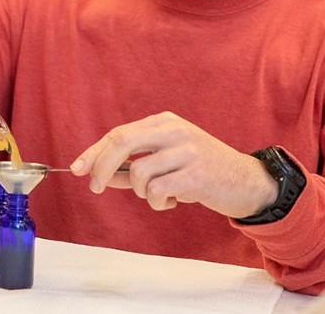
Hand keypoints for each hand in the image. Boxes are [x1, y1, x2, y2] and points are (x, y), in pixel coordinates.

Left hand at [69, 111, 277, 217]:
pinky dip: (157, 203)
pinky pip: (156, 191)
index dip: (94, 152)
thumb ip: (134, 167)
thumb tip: (102, 176)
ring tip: (159, 196)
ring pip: (138, 173)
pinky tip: (172, 202)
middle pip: (121, 142)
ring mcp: (186, 149)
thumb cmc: (202, 172)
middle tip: (96, 187)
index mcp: (163, 121)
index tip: (77, 169)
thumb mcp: (167, 163)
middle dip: (101, 167)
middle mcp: (173, 130)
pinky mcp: (196, 173)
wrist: (247, 182)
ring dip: (141, 193)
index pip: (118, 133)